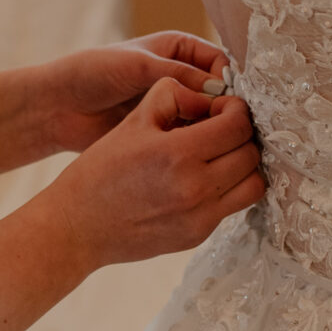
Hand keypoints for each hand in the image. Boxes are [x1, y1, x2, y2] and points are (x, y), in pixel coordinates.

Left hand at [35, 34, 230, 154]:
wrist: (58, 106)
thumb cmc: (92, 73)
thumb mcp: (137, 66)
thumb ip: (178, 74)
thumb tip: (219, 91)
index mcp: (179, 49)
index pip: (220, 61)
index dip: (230, 80)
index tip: (232, 101)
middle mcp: (182, 75)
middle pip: (219, 92)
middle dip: (226, 108)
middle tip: (231, 127)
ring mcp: (174, 105)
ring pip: (208, 117)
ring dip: (213, 129)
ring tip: (215, 143)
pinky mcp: (165, 131)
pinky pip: (191, 137)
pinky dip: (197, 144)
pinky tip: (199, 155)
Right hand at [45, 75, 263, 266]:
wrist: (78, 226)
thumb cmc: (101, 170)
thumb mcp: (133, 121)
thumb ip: (173, 96)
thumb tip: (208, 95)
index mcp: (178, 154)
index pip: (237, 126)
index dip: (236, 110)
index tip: (222, 108)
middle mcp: (195, 189)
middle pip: (251, 155)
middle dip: (242, 136)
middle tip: (223, 129)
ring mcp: (200, 217)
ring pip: (253, 185)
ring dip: (244, 165)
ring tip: (222, 155)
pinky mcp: (197, 235)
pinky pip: (233, 206)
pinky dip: (228, 188)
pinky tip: (206, 178)